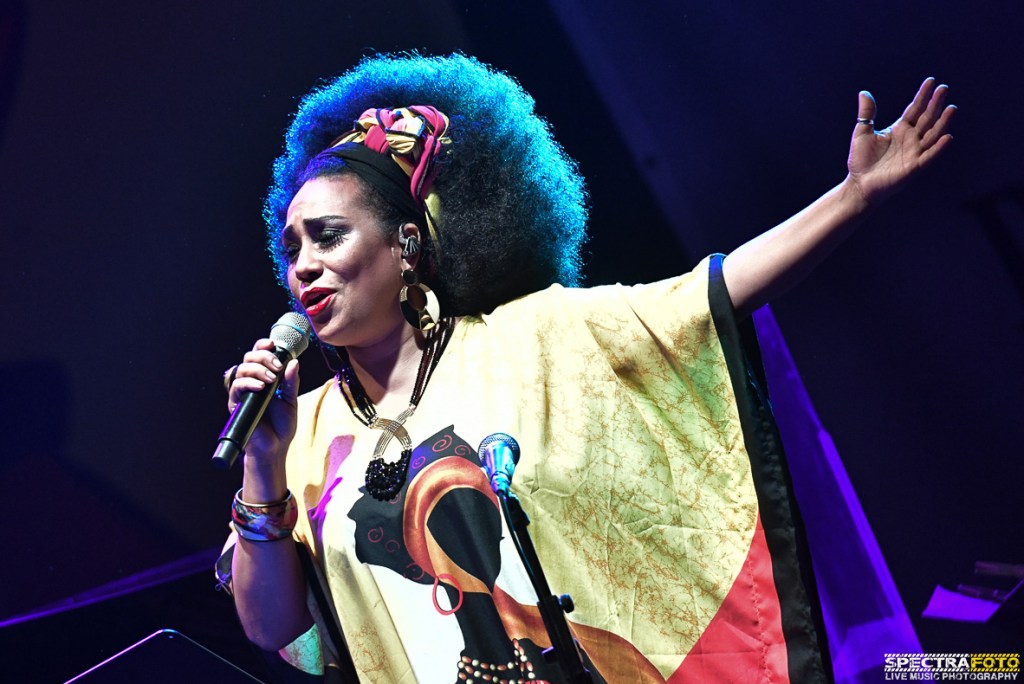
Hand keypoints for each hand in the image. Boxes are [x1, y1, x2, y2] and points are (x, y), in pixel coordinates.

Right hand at [225, 338, 300, 470]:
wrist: (275, 446)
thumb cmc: (282, 424)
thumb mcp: (291, 400)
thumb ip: (292, 381)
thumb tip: (294, 362)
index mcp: (265, 377)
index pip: (259, 355)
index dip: (262, 346)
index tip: (272, 344)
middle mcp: (252, 382)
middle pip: (248, 358)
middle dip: (263, 357)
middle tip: (277, 367)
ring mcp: (243, 392)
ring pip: (242, 369)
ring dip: (258, 369)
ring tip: (272, 380)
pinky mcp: (237, 403)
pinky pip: (237, 387)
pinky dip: (248, 383)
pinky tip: (261, 387)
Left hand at [846, 77, 955, 205]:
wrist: (859, 184)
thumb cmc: (861, 160)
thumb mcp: (862, 132)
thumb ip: (867, 113)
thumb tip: (864, 93)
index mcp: (900, 129)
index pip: (915, 109)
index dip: (923, 96)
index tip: (931, 81)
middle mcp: (911, 139)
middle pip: (927, 118)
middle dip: (935, 104)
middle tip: (944, 88)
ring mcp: (914, 152)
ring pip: (933, 135)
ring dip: (943, 123)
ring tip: (951, 108)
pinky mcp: (914, 167)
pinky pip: (929, 156)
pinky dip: (938, 148)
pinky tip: (947, 137)